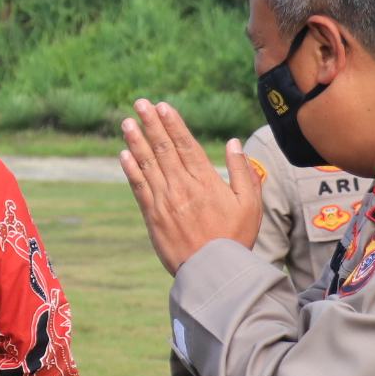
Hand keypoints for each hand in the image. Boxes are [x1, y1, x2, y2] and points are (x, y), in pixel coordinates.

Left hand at [120, 100, 261, 274]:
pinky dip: (131, 170)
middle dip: (151, 124)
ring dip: (136, 141)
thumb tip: (234, 143)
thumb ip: (243, 172)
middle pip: (163, 149)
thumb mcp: (251, 204)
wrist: (213, 272)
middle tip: (140, 103)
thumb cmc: (235, 237)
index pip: (186, 145)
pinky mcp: (153, 216)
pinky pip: (139, 188)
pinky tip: (123, 154)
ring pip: (148, 164)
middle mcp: (182, 187)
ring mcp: (165, 201)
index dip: (173, 124)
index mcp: (206, 181)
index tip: (162, 106)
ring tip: (127, 122)